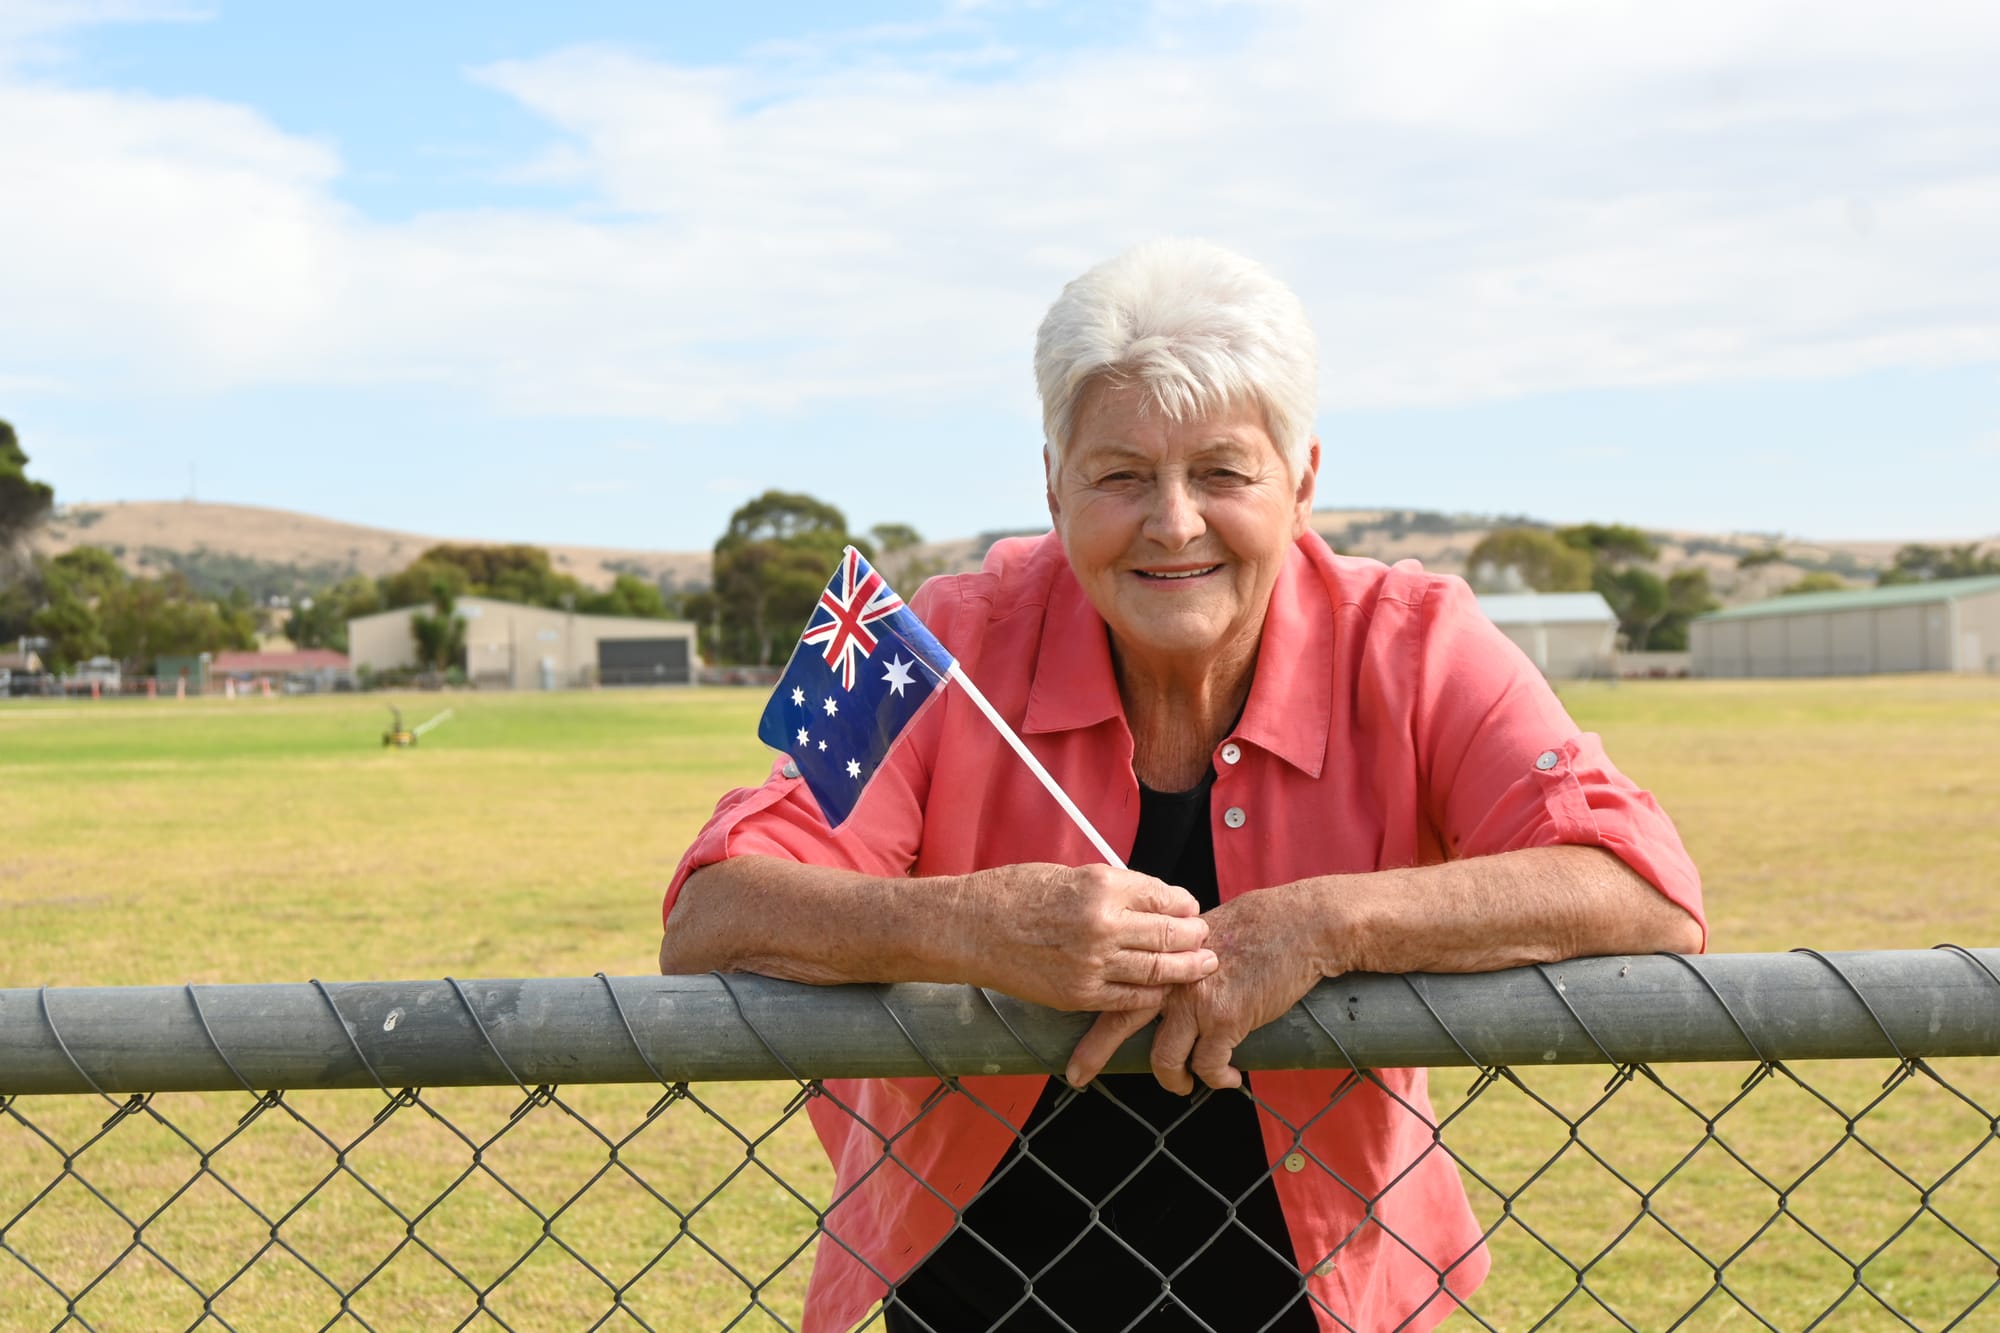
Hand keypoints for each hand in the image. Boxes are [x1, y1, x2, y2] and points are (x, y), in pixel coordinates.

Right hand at [957, 863, 1217, 1011]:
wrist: (969, 929)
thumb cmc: (1014, 894)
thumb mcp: (1069, 874)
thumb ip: (1111, 889)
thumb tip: (1151, 900)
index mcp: (1101, 885)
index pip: (1163, 896)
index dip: (1184, 904)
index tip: (1189, 907)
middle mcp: (1102, 924)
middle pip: (1170, 933)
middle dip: (1194, 936)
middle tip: (1206, 937)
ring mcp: (1092, 963)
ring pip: (1158, 970)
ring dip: (1186, 968)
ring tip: (1202, 964)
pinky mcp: (1079, 994)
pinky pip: (1131, 998)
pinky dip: (1153, 994)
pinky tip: (1164, 989)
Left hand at [1064, 884, 1325, 1091]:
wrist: (1300, 925)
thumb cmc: (1259, 925)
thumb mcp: (1204, 931)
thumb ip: (1178, 954)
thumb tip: (1165, 975)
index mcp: (1162, 953)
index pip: (1116, 985)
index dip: (1093, 1011)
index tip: (1079, 1027)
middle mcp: (1170, 977)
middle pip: (1119, 1021)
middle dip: (1095, 1053)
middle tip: (1078, 1077)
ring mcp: (1195, 1000)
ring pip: (1164, 1059)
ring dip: (1173, 1079)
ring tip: (1182, 1084)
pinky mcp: (1226, 1019)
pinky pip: (1208, 1066)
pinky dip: (1218, 1079)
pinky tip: (1229, 1079)